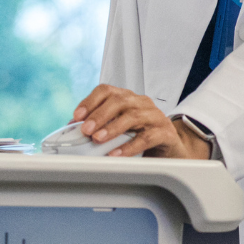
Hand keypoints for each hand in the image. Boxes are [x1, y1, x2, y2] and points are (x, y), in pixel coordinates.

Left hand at [69, 85, 210, 158]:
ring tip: (98, 139)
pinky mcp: (165, 133)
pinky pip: (147, 137)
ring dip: (112, 128)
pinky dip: (129, 146)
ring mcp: (155, 116)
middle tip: (86, 130)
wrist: (171, 149)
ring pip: (133, 116)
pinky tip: (117, 153)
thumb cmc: (142, 136)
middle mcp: (141, 103)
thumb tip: (72, 128)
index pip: (107, 90)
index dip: (90, 101)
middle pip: (119, 101)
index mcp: (128, 98)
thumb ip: (99, 126)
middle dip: (99, 115)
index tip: (77, 116)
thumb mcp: (119, 129)